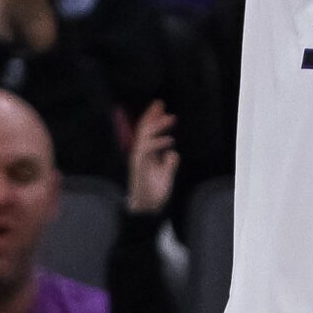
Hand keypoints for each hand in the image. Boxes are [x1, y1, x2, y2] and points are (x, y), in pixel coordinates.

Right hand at [126, 100, 178, 215]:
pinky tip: (169, 141)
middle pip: (144, 129)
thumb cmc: (154, 192)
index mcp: (146, 154)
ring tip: (170, 118)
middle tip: (160, 103)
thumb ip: (169, 163)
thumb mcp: (166, 174)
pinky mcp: (140, 166)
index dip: (153, 118)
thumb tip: (173, 154)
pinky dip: (158, 143)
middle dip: (152, 115)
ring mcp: (139, 159)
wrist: (147, 209)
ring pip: (144, 136)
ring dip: (157, 125)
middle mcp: (140, 154)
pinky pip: (147, 150)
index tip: (160, 107)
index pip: (147, 131)